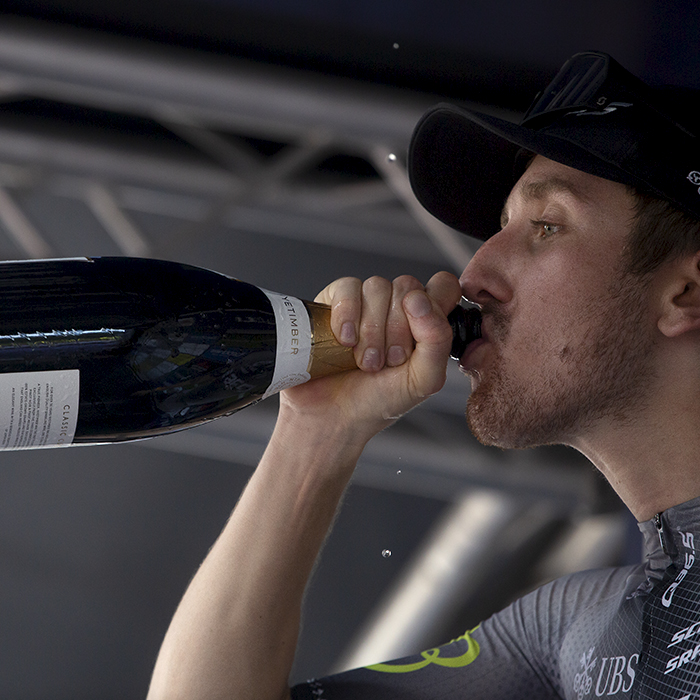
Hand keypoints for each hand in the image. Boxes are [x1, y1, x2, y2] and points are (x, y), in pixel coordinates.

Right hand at [279, 271, 461, 442]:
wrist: (333, 418)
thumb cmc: (379, 401)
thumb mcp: (423, 380)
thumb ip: (438, 340)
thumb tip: (418, 299)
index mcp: (424, 321)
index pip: (443, 285)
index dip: (436, 302)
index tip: (422, 334)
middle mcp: (396, 307)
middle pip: (408, 286)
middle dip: (398, 329)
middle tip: (388, 361)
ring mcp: (365, 301)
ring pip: (377, 286)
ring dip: (371, 330)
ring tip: (365, 361)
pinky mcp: (334, 301)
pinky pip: (347, 288)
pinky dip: (347, 315)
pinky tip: (345, 341)